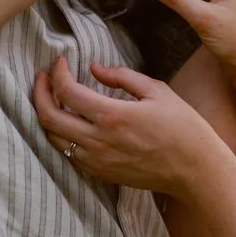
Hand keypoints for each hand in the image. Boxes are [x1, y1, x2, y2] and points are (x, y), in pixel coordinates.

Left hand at [33, 55, 221, 196]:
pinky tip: (70, 123)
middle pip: (48, 118)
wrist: (196, 170)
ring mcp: (97, 161)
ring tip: (53, 99)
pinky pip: (68, 154)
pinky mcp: (101, 174)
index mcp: (112, 116)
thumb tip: (95, 68)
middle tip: (43, 78)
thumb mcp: (156, 91)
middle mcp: (98, 141)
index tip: (61, 62)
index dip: (57, 73)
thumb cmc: (183, 127)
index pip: (66, 91)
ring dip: (47, 116)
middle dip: (39, 93)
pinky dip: (62, 136)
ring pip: (53, 139)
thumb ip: (122, 76)